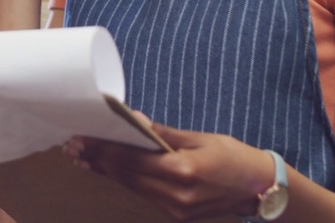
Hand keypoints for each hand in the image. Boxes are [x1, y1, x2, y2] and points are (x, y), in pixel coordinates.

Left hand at [63, 122, 273, 221]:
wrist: (261, 189)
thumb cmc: (235, 157)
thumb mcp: (200, 138)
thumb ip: (163, 134)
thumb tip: (132, 121)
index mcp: (182, 171)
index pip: (130, 158)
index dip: (103, 147)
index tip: (82, 137)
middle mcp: (175, 195)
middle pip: (125, 174)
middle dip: (98, 159)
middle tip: (73, 145)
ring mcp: (175, 209)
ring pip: (131, 186)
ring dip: (106, 171)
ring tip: (83, 157)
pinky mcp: (176, 214)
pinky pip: (143, 193)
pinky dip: (125, 180)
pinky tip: (109, 170)